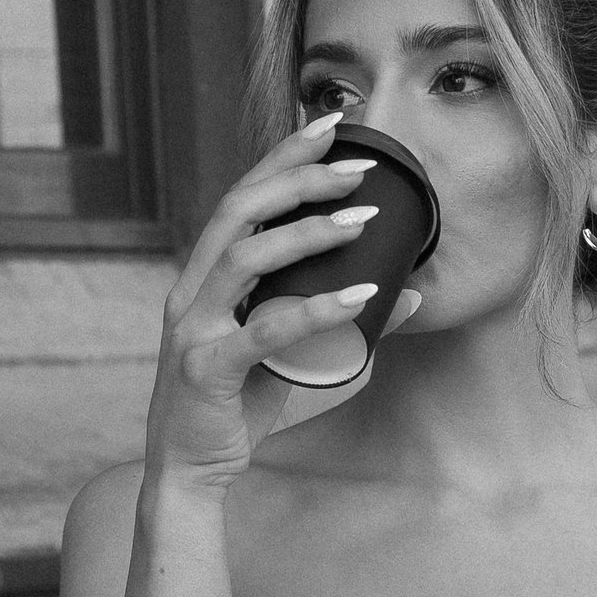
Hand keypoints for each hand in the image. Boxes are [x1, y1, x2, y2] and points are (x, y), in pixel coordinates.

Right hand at [144, 113, 409, 491]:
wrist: (189, 473)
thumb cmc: (234, 406)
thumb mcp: (286, 353)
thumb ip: (332, 318)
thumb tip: (407, 289)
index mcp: (204, 277)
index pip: (241, 197)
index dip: (283, 156)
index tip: (331, 123)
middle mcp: (190, 291)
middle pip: (238, 209)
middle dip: (298, 177)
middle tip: (358, 165)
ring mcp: (192, 328)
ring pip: (244, 257)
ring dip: (306, 231)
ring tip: (363, 218)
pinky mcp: (204, 370)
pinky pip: (263, 331)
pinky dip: (314, 310)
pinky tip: (359, 296)